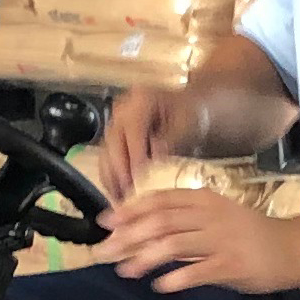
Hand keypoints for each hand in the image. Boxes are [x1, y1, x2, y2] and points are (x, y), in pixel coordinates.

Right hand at [95, 88, 185, 202]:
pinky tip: (118, 195)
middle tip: (126, 195)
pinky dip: (112, 178)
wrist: (190, 110)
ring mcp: (116, 123)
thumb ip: (169, 141)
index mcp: (141, 99)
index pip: (132, 129)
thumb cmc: (192, 116)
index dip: (134, 155)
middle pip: (113, 142)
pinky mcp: (115, 139)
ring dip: (111, 178)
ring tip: (119, 200)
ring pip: (106, 153)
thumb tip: (153, 159)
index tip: (138, 179)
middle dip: (119, 171)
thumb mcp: (187, 125)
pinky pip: (108, 160)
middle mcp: (123, 109)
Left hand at [103, 188, 299, 293]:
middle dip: (127, 236)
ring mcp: (222, 239)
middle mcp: (210, 215)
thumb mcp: (214, 220)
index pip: (159, 199)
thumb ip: (181, 225)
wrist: (292, 249)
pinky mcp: (233, 264)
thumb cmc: (247, 235)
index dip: (129, 210)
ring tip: (125, 271)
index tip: (105, 222)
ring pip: (174, 243)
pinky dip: (176, 279)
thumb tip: (138, 235)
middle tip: (104, 251)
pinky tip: (160, 286)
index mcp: (204, 199)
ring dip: (145, 258)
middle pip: (160, 221)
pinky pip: (198, 271)